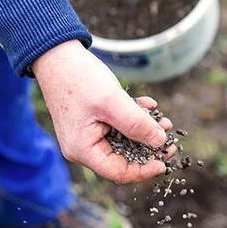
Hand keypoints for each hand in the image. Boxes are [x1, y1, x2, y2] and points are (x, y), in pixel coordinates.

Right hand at [31, 40, 172, 183]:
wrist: (57, 55)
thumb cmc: (79, 78)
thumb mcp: (112, 102)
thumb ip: (137, 124)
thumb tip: (159, 142)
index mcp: (83, 150)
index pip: (118, 172)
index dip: (144, 170)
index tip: (164, 161)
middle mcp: (83, 146)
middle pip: (122, 158)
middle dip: (148, 147)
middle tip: (169, 137)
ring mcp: (87, 134)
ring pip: (123, 141)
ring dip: (144, 130)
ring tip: (162, 120)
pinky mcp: (92, 121)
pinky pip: (117, 126)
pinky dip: (133, 117)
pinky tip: (147, 104)